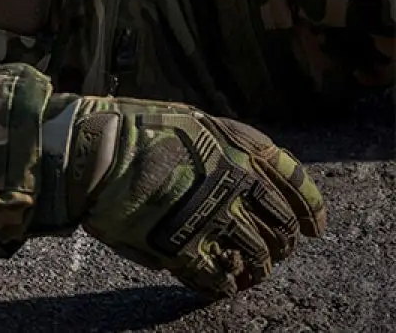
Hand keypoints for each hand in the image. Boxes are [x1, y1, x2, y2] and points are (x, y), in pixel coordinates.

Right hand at [47, 96, 325, 297]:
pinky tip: (220, 284)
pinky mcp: (187, 247)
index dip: (311, 211)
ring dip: (257, 268)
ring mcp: (215, 218)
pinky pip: (218, 277)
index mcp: (245, 151)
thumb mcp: (194, 122)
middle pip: (282, 227)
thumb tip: (247, 172)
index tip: (314, 228)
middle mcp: (240, 186)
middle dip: (283, 243)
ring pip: (257, 257)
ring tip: (249, 273)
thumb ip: (228, 147)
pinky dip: (223, 284)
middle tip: (275, 252)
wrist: (91, 151)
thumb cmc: (133, 130)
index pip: (299, 188)